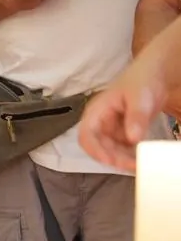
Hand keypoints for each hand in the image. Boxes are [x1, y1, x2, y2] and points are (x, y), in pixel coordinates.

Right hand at [79, 49, 173, 170]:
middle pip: (99, 147)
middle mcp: (100, 123)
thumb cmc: (141, 81)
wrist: (154, 75)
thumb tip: (132, 139)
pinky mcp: (123, 134)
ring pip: (111, 151)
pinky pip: (123, 149)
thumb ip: (135, 117)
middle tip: (133, 166)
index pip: (86, 135)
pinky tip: (141, 159)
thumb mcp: (139, 98)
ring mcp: (111, 130)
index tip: (110, 161)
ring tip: (139, 165)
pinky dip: (131, 156)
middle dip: (114, 158)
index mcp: (96, 112)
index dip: (95, 150)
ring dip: (123, 160)